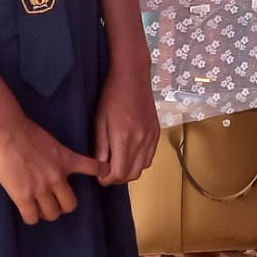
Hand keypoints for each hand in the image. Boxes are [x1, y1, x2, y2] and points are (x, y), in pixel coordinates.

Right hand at [0, 117, 105, 223]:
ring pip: (52, 214)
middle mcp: (57, 177)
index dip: (100, 171)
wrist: (7, 132)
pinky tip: (27, 211)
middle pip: (70, 205)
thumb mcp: (51, 142)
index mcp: (66, 159)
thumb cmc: (26, 131)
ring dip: (46, 212)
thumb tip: (54, 164)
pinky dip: (30, 217)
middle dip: (63, 205)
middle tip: (55, 201)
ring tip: (39, 207)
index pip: (93, 168)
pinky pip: (31, 218)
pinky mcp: (23, 196)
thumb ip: (57, 156)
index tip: (104, 172)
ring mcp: (41, 189)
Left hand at [94, 60, 160, 184]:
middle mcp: (141, 141)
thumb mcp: (100, 122)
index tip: (99, 175)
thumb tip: (100, 169)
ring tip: (118, 161)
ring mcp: (151, 137)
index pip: (119, 173)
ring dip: (129, 171)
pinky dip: (140, 162)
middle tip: (107, 170)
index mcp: (124, 138)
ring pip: (142, 168)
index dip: (107, 179)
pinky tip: (130, 153)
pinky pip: (150, 157)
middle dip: (117, 178)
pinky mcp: (157, 133)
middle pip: (132, 175)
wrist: (133, 77)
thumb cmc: (111, 97)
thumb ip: (101, 148)